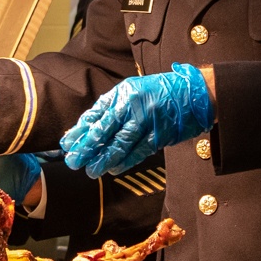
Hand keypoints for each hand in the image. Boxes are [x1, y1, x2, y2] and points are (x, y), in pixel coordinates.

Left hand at [60, 63, 213, 177]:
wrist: (193, 92)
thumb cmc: (159, 91)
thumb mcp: (132, 90)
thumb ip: (111, 107)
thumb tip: (88, 126)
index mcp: (123, 93)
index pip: (96, 114)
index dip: (80, 130)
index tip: (67, 143)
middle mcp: (133, 105)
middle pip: (104, 130)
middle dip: (87, 147)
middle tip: (73, 161)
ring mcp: (147, 120)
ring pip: (120, 144)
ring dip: (103, 159)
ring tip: (91, 170)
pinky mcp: (160, 135)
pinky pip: (139, 151)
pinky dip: (125, 161)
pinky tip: (113, 168)